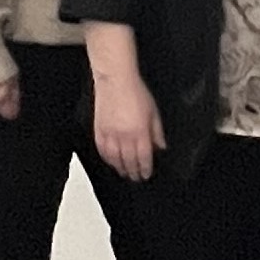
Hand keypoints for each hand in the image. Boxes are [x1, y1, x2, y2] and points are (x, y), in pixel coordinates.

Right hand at [91, 67, 165, 181]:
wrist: (116, 81)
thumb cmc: (135, 92)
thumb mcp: (154, 112)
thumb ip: (157, 132)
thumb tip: (161, 146)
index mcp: (140, 132)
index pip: (144, 157)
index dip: (145, 168)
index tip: (146, 174)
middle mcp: (124, 136)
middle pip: (129, 161)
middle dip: (133, 172)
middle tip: (136, 178)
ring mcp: (110, 133)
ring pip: (114, 158)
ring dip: (120, 168)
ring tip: (124, 172)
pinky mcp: (99, 129)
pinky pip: (102, 149)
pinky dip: (106, 158)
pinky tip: (110, 161)